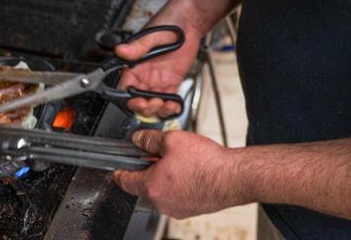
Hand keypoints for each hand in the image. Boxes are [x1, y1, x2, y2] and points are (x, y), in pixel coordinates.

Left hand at [113, 129, 241, 218]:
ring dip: (163, 177)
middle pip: (143, 186)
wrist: (232, 178)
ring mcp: (176, 209)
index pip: (124, 181)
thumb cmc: (205, 163)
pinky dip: (177, 184)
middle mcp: (161, 202)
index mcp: (151, 186)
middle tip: (157, 154)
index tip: (118, 165)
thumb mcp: (172, 140)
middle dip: (147, 169)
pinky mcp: (190, 210)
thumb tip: (139, 139)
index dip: (120, 170)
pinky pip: (175, 196)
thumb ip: (150, 139)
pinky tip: (189, 171)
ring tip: (178, 161)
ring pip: (160, 191)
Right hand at [114, 24, 200, 117]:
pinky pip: (169, 99)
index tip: (138, 101)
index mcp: (135, 65)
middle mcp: (144, 75)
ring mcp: (158, 80)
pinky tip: (174, 105)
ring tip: (165, 105)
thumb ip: (137, 47)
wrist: (189, 22)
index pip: (126, 87)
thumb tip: (121, 50)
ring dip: (157, 110)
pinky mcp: (172, 82)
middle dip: (144, 107)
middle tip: (154, 104)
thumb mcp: (152, 35)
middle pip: (138, 100)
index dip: (129, 98)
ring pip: (153, 104)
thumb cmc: (168, 23)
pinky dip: (171, 107)